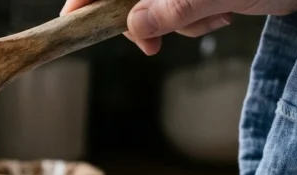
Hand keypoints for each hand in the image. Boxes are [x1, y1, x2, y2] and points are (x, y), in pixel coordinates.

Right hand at [60, 0, 296, 54]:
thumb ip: (172, 8)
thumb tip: (135, 28)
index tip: (73, 21)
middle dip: (143, 21)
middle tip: (154, 45)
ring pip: (153, 7)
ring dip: (179, 23)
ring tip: (215, 16)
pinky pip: (177, 10)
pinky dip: (195, 20)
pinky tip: (223, 12)